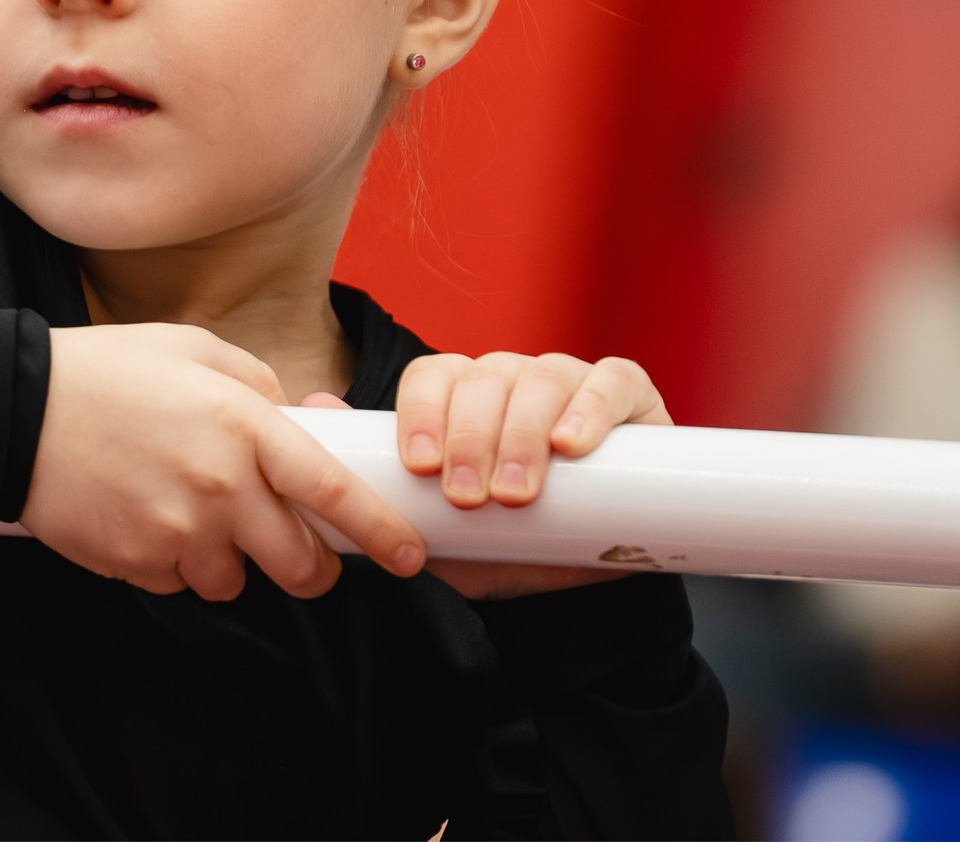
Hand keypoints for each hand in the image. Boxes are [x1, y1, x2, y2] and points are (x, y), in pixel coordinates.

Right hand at [21, 324, 425, 602]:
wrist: (13, 411)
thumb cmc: (107, 371)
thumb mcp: (194, 350)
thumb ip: (258, 385)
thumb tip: (299, 422)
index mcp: (244, 426)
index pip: (333, 492)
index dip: (381, 530)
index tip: (410, 554)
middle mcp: (221, 487)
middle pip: (299, 564)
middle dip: (312, 569)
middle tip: (305, 557)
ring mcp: (178, 532)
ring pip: (238, 582)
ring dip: (232, 562)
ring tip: (198, 518)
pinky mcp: (138, 564)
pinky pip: (180, 583)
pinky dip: (177, 563)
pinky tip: (150, 520)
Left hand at [391, 351, 670, 600]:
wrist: (578, 583)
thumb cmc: (508, 545)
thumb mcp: (446, 532)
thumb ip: (395, 497)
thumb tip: (331, 436)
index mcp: (464, 394)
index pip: (432, 376)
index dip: (421, 413)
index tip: (420, 468)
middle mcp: (515, 377)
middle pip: (485, 379)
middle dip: (470, 439)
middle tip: (468, 498)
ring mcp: (572, 380)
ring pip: (542, 379)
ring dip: (522, 435)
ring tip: (515, 492)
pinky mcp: (629, 396)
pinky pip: (612, 382)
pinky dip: (590, 406)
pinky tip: (572, 443)